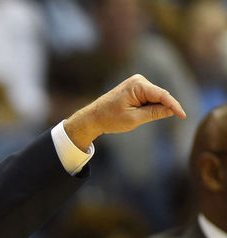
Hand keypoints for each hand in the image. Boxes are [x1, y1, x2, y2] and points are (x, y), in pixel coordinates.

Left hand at [65, 74, 186, 150]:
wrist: (93, 117)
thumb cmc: (110, 119)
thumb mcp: (134, 119)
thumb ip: (154, 113)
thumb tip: (172, 110)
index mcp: (138, 85)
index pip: (163, 95)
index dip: (174, 106)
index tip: (183, 116)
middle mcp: (139, 80)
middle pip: (160, 96)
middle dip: (160, 109)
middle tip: (142, 119)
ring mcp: (137, 83)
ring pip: (155, 98)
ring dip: (152, 109)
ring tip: (133, 117)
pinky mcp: (135, 88)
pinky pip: (149, 98)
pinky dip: (147, 107)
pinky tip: (135, 113)